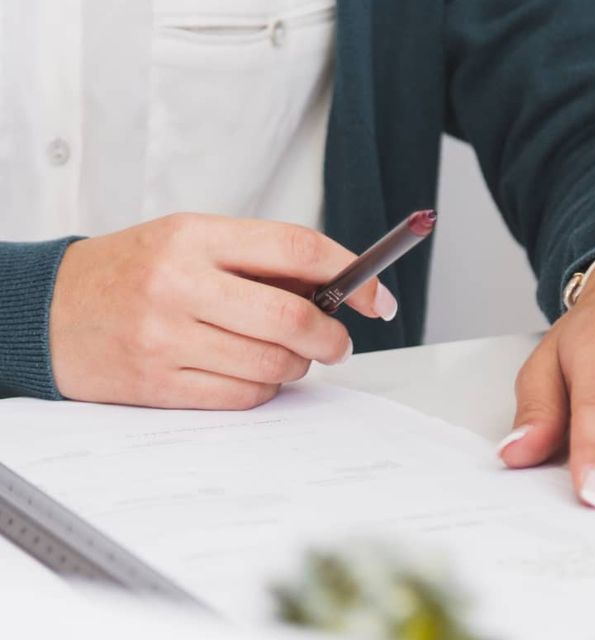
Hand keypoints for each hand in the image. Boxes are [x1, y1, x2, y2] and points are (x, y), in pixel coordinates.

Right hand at [50, 213, 397, 408]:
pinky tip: (252, 374)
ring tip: (285, 355)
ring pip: (273, 364)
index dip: (351, 273)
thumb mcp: (190, 241)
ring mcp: (166, 337)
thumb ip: (259, 260)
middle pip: (293, 317)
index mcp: (195, 236)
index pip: (298, 247)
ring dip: (297, 366)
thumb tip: (338, 286)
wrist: (46, 310)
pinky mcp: (157, 383)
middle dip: (332, 336)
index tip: (376, 297)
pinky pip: (242, 396)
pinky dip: (263, 389)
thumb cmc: (130, 272)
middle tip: (338, 341)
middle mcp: (181, 283)